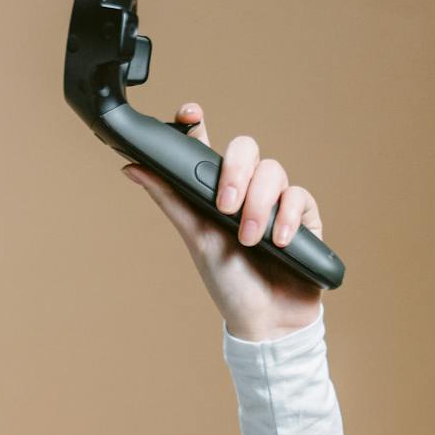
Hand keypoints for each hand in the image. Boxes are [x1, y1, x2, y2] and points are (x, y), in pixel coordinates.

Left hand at [121, 103, 324, 339]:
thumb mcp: (195, 239)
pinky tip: (278, 241)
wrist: (266, 321)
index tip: (189, 113)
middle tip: (225, 206)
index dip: (195, 123)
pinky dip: (287, 216)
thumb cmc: (228, 282)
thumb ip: (170, 200)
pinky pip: (299, 195)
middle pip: (245, 149)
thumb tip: (132, 168)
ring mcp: (274, 200)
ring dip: (258, 205)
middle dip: (235, 172)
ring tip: (249, 239)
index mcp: (213, 191)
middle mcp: (245, 189)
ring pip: (273, 170)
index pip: (204, 147)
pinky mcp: (303, 215)